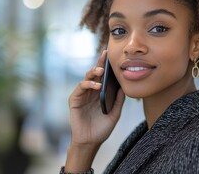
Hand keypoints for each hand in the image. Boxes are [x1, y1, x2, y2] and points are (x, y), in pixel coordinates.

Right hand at [65, 50, 124, 170]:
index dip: (106, 66)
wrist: (91, 142)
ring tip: (101, 71)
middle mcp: (91, 91)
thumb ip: (119, 100)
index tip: (112, 56)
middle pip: (95, 74)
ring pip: (87, 78)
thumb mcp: (115, 113)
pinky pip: (81, 88)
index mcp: (100, 93)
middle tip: (105, 55)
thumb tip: (124, 86)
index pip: (103, 76)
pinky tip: (97, 86)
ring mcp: (82, 95)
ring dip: (93, 72)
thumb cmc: (102, 128)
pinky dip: (88, 85)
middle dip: (100, 63)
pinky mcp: (75, 100)